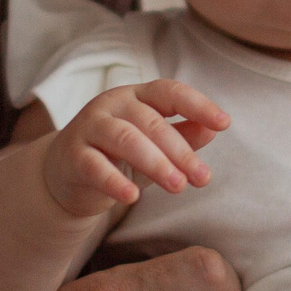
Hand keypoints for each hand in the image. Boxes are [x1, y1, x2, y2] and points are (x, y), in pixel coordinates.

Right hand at [41, 80, 227, 217]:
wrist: (65, 173)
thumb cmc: (117, 154)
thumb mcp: (154, 145)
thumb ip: (182, 134)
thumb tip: (213, 129)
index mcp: (137, 96)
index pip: (170, 92)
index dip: (198, 105)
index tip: (225, 123)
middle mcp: (112, 105)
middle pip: (151, 122)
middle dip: (180, 151)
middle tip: (202, 178)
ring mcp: (89, 127)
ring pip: (126, 139)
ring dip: (156, 163)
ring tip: (178, 187)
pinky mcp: (72, 155)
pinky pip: (95, 166)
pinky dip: (115, 182)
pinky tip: (132, 198)